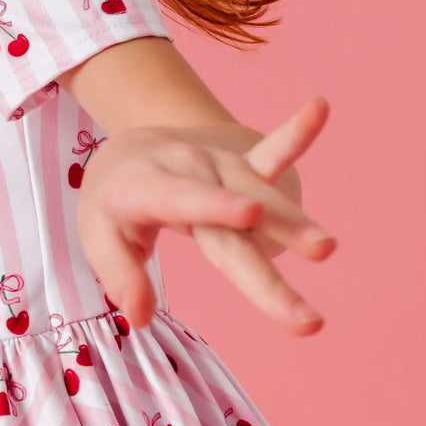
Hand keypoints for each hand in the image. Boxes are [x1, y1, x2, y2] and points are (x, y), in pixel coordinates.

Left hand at [76, 96, 337, 334]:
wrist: (132, 149)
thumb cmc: (115, 204)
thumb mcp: (99, 237)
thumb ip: (120, 275)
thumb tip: (141, 316)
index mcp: (146, 188)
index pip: (182, 199)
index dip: (215, 205)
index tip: (248, 215)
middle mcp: (190, 172)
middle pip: (233, 225)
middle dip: (267, 270)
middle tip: (305, 317)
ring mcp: (221, 166)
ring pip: (263, 199)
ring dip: (296, 226)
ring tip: (326, 251)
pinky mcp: (245, 167)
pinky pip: (273, 153)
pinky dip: (297, 134)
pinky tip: (319, 108)